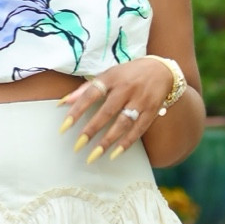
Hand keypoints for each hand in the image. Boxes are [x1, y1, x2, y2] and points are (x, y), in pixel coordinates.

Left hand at [57, 58, 176, 161]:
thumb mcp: (108, 75)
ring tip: (94, 154)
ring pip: (123, 123)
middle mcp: (126, 88)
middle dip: (92, 129)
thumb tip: (63, 102)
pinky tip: (115, 153)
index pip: (91, 94)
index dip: (77, 110)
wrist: (161, 69)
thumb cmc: (129, 74)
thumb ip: (86, 89)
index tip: (64, 127)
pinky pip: (139, 129)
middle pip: (107, 111)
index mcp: (112, 78)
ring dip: (108, 140)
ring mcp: (141, 100)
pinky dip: (127, 142)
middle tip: (78, 145)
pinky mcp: (152, 110)